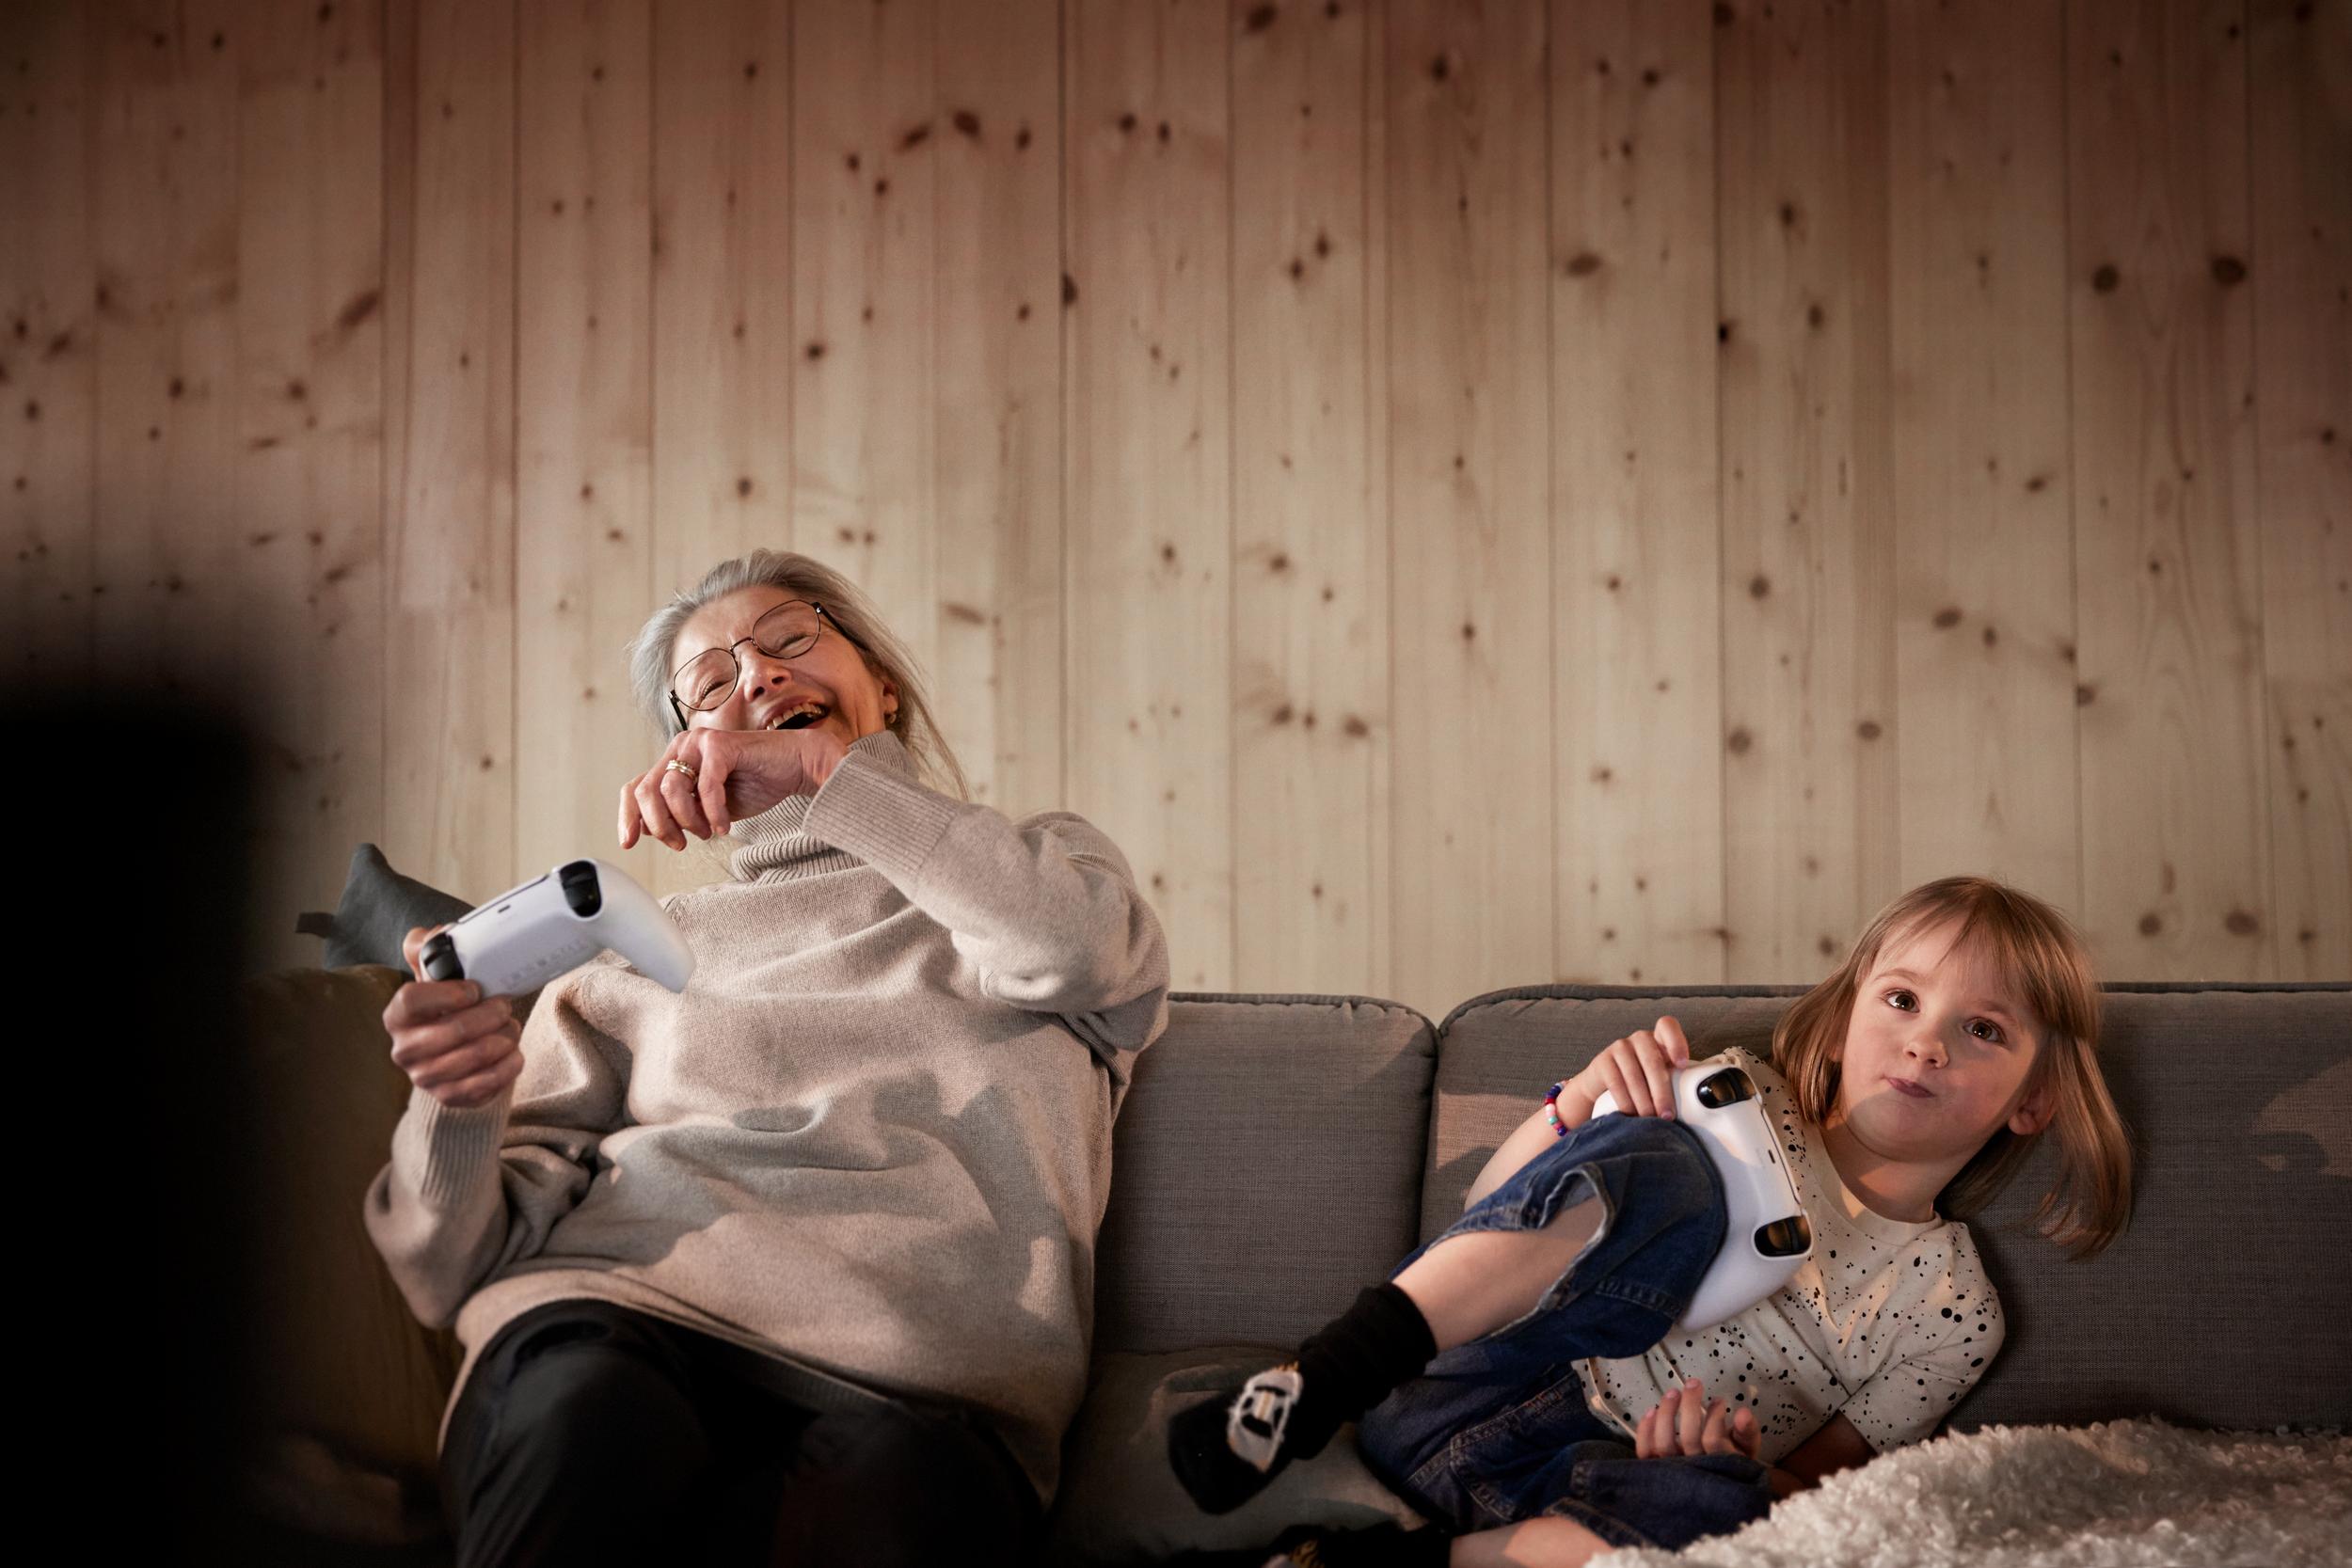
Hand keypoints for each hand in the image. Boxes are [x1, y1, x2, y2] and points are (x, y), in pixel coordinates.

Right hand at [384, 925, 523, 1108]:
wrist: (450, 1052)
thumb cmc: (445, 1009)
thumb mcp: (433, 974)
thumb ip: (427, 947)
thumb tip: (437, 933)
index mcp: (397, 1015)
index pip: (411, 1000)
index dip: (446, 994)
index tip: (473, 990)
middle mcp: (404, 1050)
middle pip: (451, 1031)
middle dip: (488, 1016)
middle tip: (504, 1006)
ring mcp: (425, 1077)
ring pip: (472, 1058)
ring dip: (502, 1039)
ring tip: (510, 1027)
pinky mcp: (448, 1097)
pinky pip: (482, 1086)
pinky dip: (506, 1067)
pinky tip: (513, 1054)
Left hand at [619, 726, 848, 849]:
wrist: (795, 767)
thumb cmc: (755, 785)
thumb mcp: (708, 809)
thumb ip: (680, 813)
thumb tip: (648, 829)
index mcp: (674, 760)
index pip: (635, 787)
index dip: (628, 816)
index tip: (629, 843)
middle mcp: (681, 747)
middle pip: (645, 790)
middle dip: (659, 825)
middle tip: (680, 844)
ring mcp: (699, 742)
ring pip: (671, 789)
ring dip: (688, 820)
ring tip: (708, 832)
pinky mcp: (721, 745)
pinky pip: (706, 787)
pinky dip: (714, 813)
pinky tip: (724, 827)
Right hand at [1566, 1014, 1692, 1119]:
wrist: (1603, 1084)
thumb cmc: (1643, 1081)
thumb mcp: (1661, 1074)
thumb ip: (1677, 1077)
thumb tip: (1699, 1100)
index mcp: (1659, 1038)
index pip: (1667, 1026)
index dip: (1676, 1042)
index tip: (1682, 1065)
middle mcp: (1639, 1038)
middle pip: (1653, 1062)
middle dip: (1662, 1093)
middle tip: (1667, 1115)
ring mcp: (1619, 1047)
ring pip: (1634, 1076)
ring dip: (1644, 1102)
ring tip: (1650, 1119)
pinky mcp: (1602, 1061)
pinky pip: (1616, 1083)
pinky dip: (1626, 1102)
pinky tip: (1631, 1114)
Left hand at [1635, 1377, 1761, 1462]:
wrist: (1717, 1487)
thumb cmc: (1732, 1461)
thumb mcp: (1746, 1448)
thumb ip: (1747, 1431)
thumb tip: (1743, 1413)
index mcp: (1721, 1466)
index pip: (1714, 1440)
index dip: (1715, 1416)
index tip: (1719, 1400)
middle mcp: (1696, 1472)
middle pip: (1689, 1439)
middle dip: (1690, 1406)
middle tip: (1694, 1384)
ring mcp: (1674, 1473)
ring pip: (1664, 1444)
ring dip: (1667, 1413)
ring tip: (1674, 1392)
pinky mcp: (1656, 1470)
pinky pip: (1646, 1451)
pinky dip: (1646, 1430)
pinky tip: (1652, 1411)